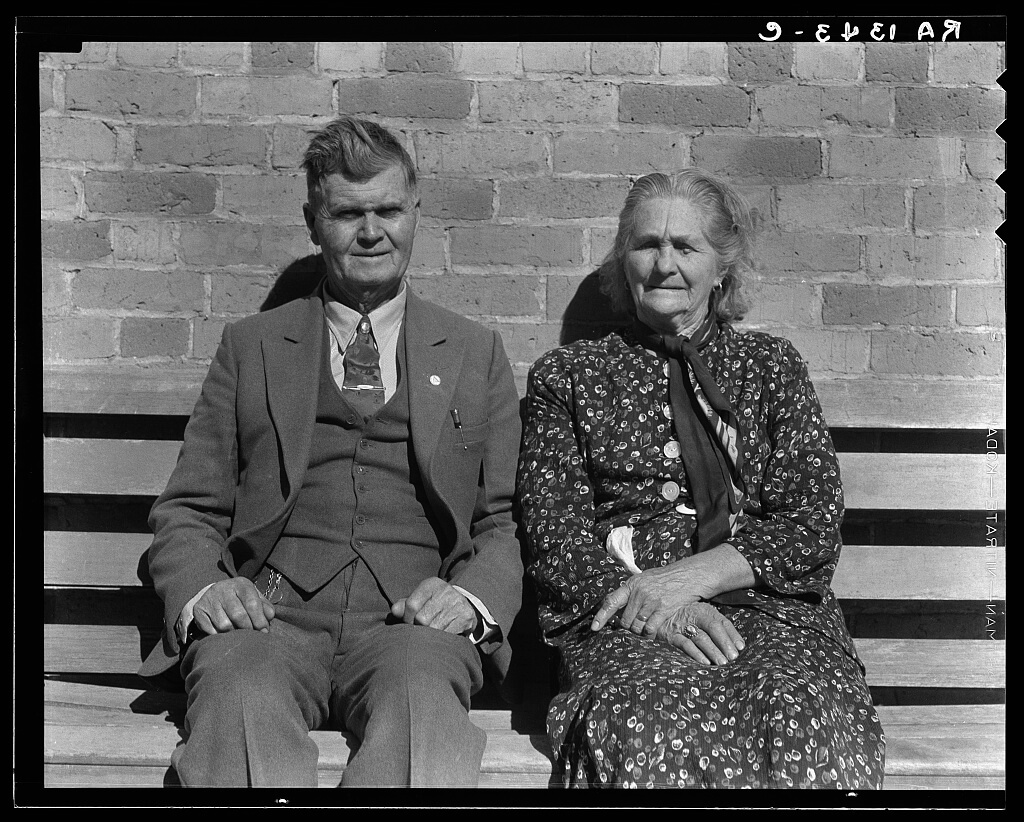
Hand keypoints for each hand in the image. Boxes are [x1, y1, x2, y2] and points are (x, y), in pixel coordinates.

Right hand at [191, 577, 275, 634]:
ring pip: (224, 625)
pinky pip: (211, 630)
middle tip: (251, 635)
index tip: (264, 631)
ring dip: (234, 633)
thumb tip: (269, 618)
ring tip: (238, 632)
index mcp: (241, 584)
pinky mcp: (199, 610)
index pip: (252, 603)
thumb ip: (265, 607)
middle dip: (248, 628)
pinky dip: (220, 635)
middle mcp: (223, 589)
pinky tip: (224, 633)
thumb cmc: (240, 599)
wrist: (214, 594)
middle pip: (238, 615)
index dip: (259, 620)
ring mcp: (209, 599)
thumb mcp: (254, 597)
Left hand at [391, 577, 477, 635]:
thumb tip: (395, 611)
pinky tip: (442, 636)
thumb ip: (405, 605)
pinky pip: (447, 634)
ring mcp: (457, 604)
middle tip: (420, 631)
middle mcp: (445, 591)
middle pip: (422, 618)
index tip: (409, 624)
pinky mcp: (466, 616)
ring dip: (430, 636)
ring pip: (434, 628)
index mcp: (431, 584)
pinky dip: (442, 639)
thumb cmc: (435, 605)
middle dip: (418, 629)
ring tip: (430, 635)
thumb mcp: (420, 600)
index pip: (411, 605)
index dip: (407, 619)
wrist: (465, 605)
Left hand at [591, 560, 712, 636]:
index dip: (601, 616)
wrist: (690, 575)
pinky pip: (650, 629)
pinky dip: (649, 634)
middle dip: (628, 628)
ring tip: (646, 627)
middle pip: (625, 621)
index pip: (611, 601)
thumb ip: (632, 591)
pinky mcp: (664, 608)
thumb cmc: (667, 578)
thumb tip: (616, 606)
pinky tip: (653, 631)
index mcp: (632, 584)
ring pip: (636, 627)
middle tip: (636, 626)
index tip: (594, 628)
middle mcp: (639, 591)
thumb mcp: (645, 579)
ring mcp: (651, 600)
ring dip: (639, 632)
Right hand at [658, 601, 744, 664]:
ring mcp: (681, 625)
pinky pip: (684, 644)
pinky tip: (704, 662)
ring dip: (713, 650)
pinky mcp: (670, 635)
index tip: (741, 647)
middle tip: (733, 657)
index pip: (721, 621)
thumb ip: (717, 626)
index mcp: (703, 609)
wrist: (654, 614)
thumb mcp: (700, 617)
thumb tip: (738, 644)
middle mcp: (693, 614)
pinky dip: (695, 653)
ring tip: (722, 663)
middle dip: (724, 643)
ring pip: (700, 637)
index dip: (732, 634)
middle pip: (713, 627)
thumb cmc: (683, 619)